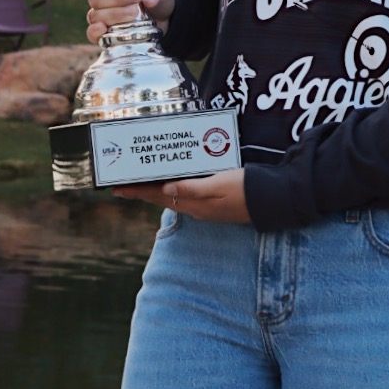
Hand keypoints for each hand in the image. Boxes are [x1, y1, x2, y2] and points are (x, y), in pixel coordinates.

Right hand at [78, 0, 175, 43]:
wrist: (166, 16)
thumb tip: (149, 1)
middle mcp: (102, 3)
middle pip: (95, 0)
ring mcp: (104, 20)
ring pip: (96, 17)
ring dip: (114, 14)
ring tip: (134, 12)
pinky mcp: (108, 36)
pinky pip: (93, 35)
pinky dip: (95, 32)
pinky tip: (103, 29)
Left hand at [114, 169, 249, 223]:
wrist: (272, 200)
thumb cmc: (245, 189)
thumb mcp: (218, 185)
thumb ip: (192, 188)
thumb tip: (165, 190)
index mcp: (193, 204)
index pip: (157, 196)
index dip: (137, 191)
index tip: (116, 188)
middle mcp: (196, 207)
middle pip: (161, 198)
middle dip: (141, 190)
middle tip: (123, 183)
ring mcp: (205, 206)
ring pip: (173, 197)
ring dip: (156, 188)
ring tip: (142, 181)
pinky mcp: (214, 201)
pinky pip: (186, 194)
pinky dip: (174, 187)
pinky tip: (174, 181)